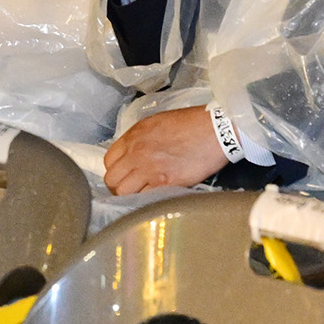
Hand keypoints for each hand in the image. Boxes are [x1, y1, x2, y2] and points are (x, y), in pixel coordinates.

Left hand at [103, 107, 230, 193]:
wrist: (215, 130)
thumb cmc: (191, 123)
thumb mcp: (158, 122)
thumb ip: (141, 138)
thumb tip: (133, 154)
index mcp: (134, 135)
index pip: (108, 160)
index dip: (116, 169)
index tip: (125, 173)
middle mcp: (136, 152)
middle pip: (111, 179)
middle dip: (118, 185)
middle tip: (131, 187)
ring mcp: (149, 169)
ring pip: (123, 192)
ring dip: (130, 195)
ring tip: (142, 194)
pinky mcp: (165, 184)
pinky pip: (144, 199)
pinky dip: (147, 200)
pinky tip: (155, 197)